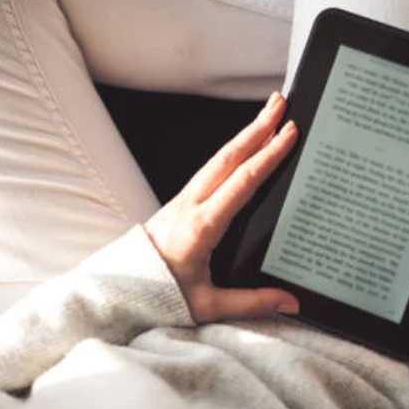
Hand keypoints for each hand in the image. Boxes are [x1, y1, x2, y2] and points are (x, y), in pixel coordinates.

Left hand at [145, 92, 299, 323]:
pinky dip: (230, 153)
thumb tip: (291, 303)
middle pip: (229, 157)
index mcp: (203, 226)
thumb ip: (252, 302)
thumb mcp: (208, 305)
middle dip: (257, 127)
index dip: (268, 155)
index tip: (288, 132)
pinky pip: (209, 171)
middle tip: (281, 103)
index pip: (243, 181)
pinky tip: (241, 148)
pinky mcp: (178, 204)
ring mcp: (182, 201)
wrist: (117, 291)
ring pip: (218, 159)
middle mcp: (191, 206)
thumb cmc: (159, 296)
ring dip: (243, 135)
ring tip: (266, 115)